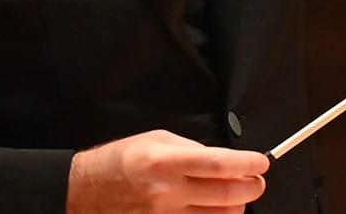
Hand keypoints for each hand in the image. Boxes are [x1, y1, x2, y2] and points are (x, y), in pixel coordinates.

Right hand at [66, 129, 269, 213]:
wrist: (83, 192)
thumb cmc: (118, 162)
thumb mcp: (153, 139)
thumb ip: (189, 148)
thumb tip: (221, 160)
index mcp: (165, 161)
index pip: (219, 164)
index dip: (248, 164)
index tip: (262, 162)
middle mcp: (167, 192)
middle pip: (227, 195)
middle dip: (251, 187)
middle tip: (257, 181)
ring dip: (236, 207)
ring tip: (235, 196)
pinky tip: (214, 211)